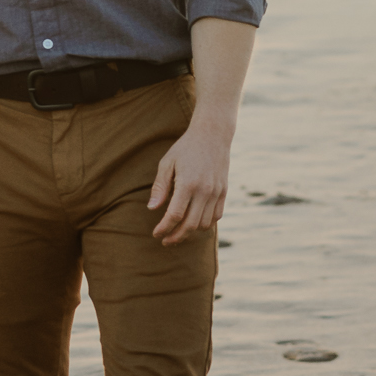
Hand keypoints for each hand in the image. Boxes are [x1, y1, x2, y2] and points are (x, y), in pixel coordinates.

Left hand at [148, 124, 231, 245]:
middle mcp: (204, 191)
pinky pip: (216, 216)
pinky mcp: (224, 192)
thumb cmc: (185, 148)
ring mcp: (216, 193)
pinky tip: (194, 223)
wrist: (212, 135)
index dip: (164, 228)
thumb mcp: (167, 163)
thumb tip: (152, 209)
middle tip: (165, 240)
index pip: (174, 215)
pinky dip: (205, 224)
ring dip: (190, 232)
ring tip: (178, 232)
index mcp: (187, 184)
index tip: (156, 234)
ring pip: (204, 224)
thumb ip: (160, 187)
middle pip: (190, 225)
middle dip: (176, 237)